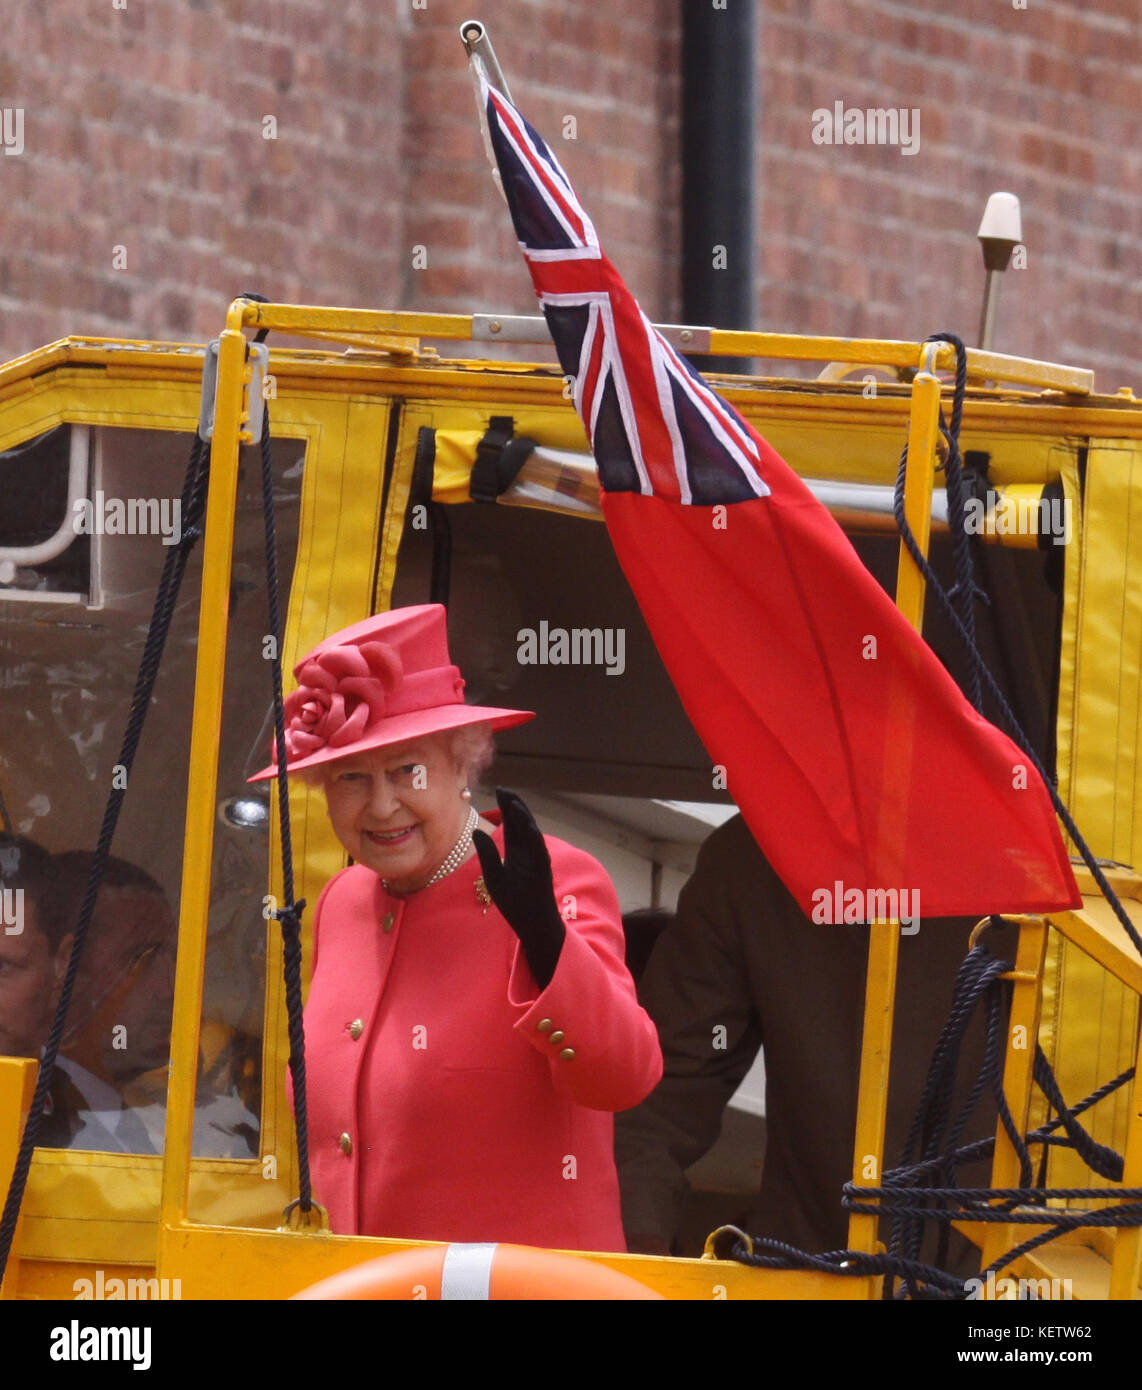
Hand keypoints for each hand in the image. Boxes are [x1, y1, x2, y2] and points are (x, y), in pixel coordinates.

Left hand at [473, 788, 564, 989]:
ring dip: (524, 818)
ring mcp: (537, 861)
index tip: (498, 790)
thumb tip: (475, 832)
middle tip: (504, 789)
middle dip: (514, 806)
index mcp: (516, 853)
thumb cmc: (515, 904)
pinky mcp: (543, 872)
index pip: (511, 825)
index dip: (506, 808)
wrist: (532, 926)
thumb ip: (487, 855)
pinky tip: (527, 827)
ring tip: (514, 803)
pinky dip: (534, 839)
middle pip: (521, 824)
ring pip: (531, 834)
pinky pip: (539, 852)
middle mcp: (528, 853)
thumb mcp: (494, 877)